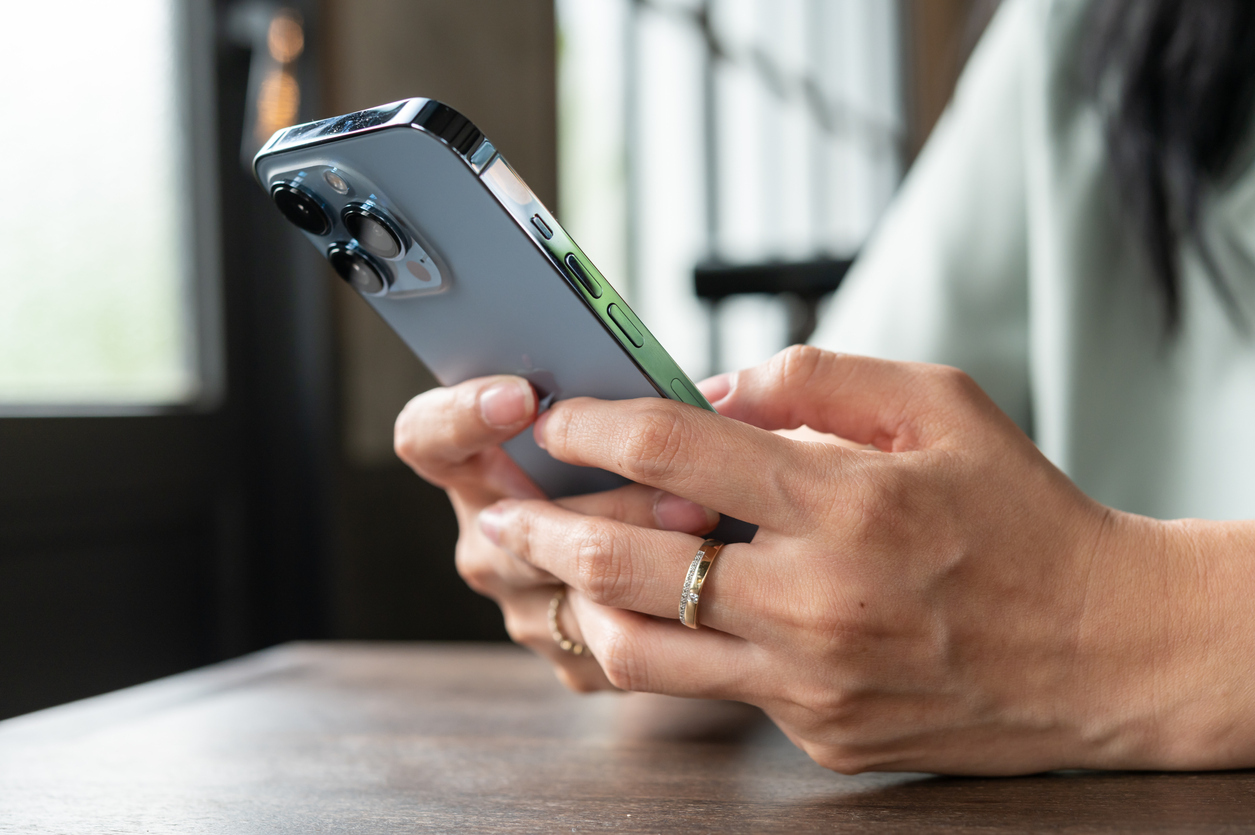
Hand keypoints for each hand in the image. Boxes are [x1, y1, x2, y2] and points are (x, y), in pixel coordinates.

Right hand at [393, 375, 717, 691]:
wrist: (686, 549)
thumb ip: (637, 394)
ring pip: (576, 584)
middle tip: (680, 484)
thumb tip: (700, 396)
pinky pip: (619, 637)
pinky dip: (672, 603)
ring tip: (712, 518)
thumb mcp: (637, 411)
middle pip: (518, 523)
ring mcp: (525, 605)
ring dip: (651, 550)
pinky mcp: (575, 657)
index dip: (461, 416)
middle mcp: (488, 539)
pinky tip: (719, 571)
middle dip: (608, 499)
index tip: (522, 395)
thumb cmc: (651, 456)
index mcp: (476, 463)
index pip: (426, 438)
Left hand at [476, 346, 1233, 774]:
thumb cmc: (1021, 514)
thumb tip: (713, 388)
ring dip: (573, 603)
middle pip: (626, 563)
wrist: (1099, 649)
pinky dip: (659, 647)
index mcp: (847, 500)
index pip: (677, 452)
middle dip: (543, 526)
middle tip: (502, 505)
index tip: (556, 417)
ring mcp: (810, 679)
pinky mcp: (814, 731)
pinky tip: (638, 614)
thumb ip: (819, 378)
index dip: (594, 426)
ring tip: (546, 568)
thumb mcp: (940, 405)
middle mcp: (817, 597)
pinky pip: (705, 690)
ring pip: (638, 650)